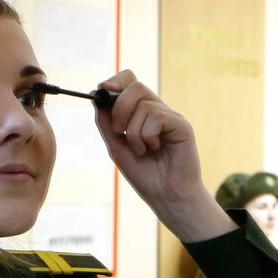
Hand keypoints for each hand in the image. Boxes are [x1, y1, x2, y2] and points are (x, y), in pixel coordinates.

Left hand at [93, 70, 234, 242]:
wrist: (166, 197)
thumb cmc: (145, 175)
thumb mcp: (116, 147)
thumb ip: (106, 122)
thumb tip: (96, 94)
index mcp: (142, 113)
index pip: (130, 80)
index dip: (115, 81)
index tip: (101, 92)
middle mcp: (157, 110)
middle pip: (135, 87)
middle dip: (119, 109)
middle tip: (119, 132)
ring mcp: (170, 117)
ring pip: (143, 105)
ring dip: (133, 132)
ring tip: (142, 150)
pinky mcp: (181, 125)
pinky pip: (156, 117)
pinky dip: (147, 136)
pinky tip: (154, 149)